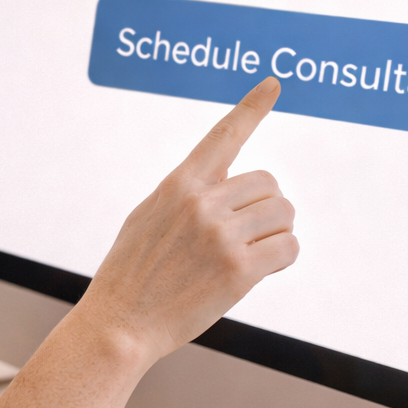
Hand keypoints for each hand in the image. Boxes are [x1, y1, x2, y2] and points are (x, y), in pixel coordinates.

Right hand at [77, 76, 295, 361]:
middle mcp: (201, 202)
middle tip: (246, 237)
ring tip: (250, 255)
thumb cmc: (131, 276)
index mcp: (178, 184)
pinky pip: (288, 248)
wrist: (119, 325)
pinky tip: (261, 272)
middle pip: (269, 184)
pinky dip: (283, 258)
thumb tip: (232, 179)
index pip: (223, 135)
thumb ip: (186, 194)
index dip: (252, 107)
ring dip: (277, 234)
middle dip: (266, 209)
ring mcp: (220, 235)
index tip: (274, 83)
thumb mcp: (148, 218)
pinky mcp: (239, 270)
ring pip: (284, 213)